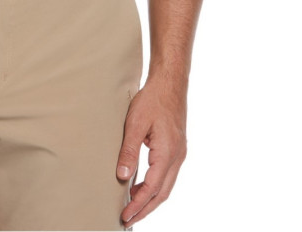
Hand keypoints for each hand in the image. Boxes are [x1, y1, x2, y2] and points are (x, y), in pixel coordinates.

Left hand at [116, 74, 187, 225]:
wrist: (170, 83)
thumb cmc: (152, 100)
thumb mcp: (136, 124)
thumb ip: (129, 151)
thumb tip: (122, 176)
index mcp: (167, 154)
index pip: (152, 188)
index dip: (138, 204)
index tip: (125, 216)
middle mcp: (177, 157)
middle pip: (162, 193)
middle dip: (145, 208)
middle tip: (128, 220)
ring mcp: (179, 153)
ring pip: (166, 186)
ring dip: (150, 199)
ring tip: (133, 207)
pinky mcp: (177, 148)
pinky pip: (167, 175)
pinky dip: (155, 186)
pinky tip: (142, 186)